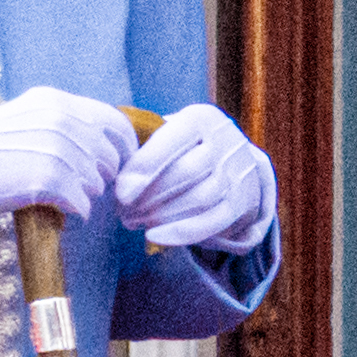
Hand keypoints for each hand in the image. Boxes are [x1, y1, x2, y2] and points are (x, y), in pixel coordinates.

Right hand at [0, 87, 136, 220]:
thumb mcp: (24, 117)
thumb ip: (61, 122)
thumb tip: (101, 143)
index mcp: (54, 100)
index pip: (115, 122)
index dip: (124, 149)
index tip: (116, 167)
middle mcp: (60, 119)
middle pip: (110, 158)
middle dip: (98, 177)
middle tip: (69, 185)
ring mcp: (56, 148)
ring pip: (97, 184)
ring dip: (80, 195)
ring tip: (48, 192)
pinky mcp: (49, 179)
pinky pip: (82, 206)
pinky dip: (69, 212)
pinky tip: (46, 205)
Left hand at [113, 103, 275, 253]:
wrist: (236, 157)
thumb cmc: (183, 144)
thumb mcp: (168, 131)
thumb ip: (143, 142)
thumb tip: (111, 169)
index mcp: (201, 118)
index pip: (170, 141)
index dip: (144, 168)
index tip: (120, 193)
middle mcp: (226, 142)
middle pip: (185, 173)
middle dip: (149, 197)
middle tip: (122, 212)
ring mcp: (239, 173)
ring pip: (200, 199)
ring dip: (162, 216)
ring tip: (133, 222)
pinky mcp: (245, 203)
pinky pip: (213, 222)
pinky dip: (183, 233)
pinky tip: (155, 237)